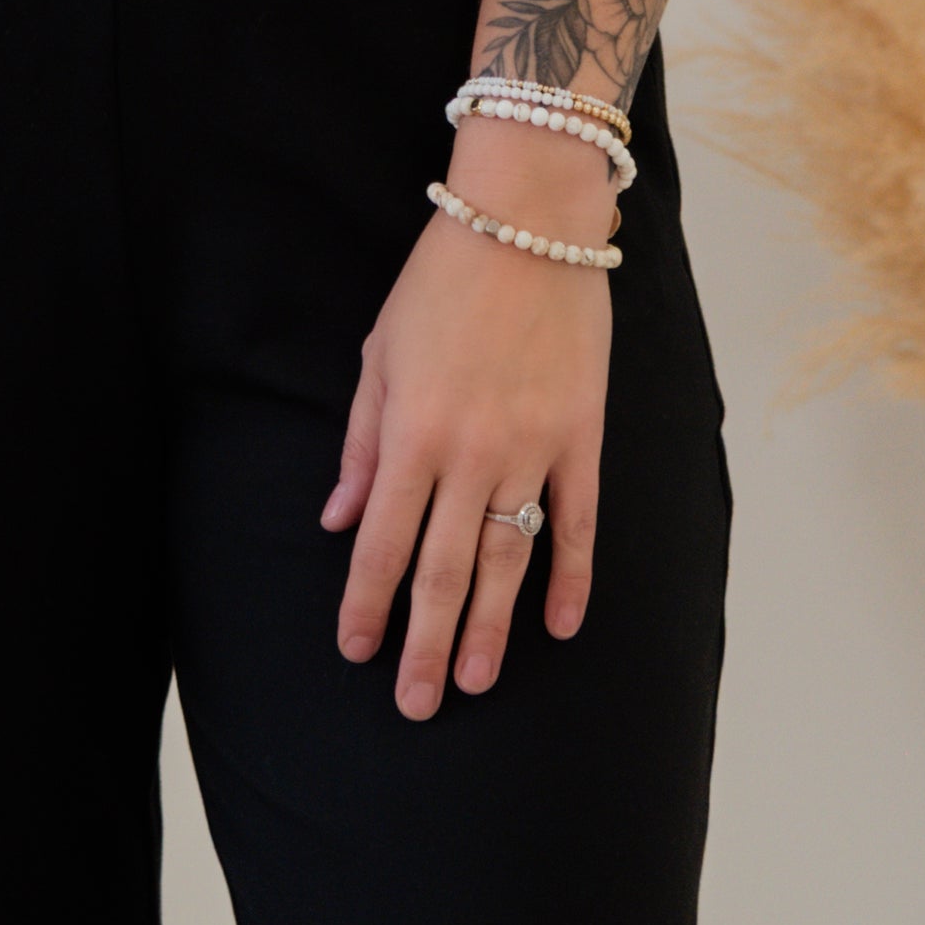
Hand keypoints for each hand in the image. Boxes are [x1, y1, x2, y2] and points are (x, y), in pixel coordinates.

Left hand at [320, 178, 611, 714]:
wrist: (526, 220)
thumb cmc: (440, 279)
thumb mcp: (380, 351)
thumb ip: (363, 442)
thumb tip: (342, 519)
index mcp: (412, 430)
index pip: (384, 541)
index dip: (367, 603)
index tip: (355, 652)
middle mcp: (470, 452)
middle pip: (444, 569)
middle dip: (425, 642)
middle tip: (416, 704)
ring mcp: (532, 449)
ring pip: (508, 560)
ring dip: (490, 627)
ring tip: (473, 682)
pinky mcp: (582, 437)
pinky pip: (578, 523)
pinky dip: (573, 579)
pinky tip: (563, 626)